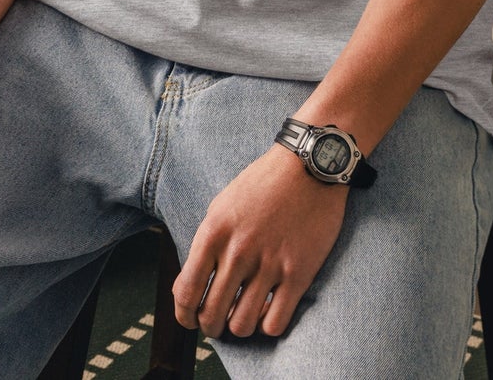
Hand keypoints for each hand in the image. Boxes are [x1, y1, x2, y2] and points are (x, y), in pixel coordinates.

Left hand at [172, 143, 350, 339]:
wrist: (308, 164)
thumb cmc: (263, 184)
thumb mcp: (222, 205)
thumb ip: (205, 245)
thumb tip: (188, 287)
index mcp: (214, 232)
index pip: (187, 293)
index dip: (184, 316)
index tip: (190, 320)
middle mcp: (239, 251)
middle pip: (211, 315)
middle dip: (210, 326)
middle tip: (216, 322)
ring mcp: (269, 264)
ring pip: (241, 326)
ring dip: (238, 327)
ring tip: (243, 315)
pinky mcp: (299, 273)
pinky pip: (275, 324)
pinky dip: (268, 326)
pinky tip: (269, 310)